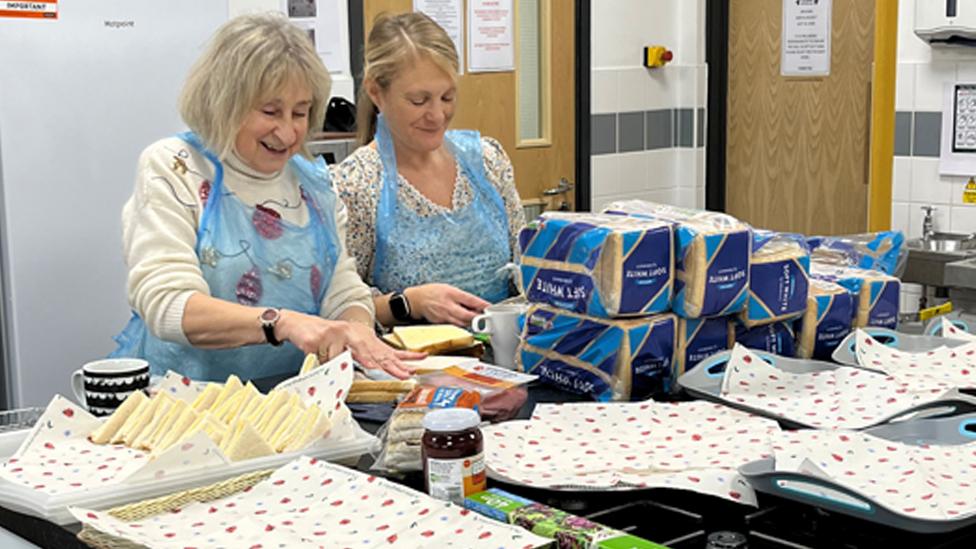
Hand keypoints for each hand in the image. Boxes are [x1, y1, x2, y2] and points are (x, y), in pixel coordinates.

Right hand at [276, 311, 423, 378]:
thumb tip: (377, 368)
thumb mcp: (345, 348)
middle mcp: (354, 333)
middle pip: (377, 351)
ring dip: (369, 360)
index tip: (419, 361)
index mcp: (362, 337)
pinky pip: (333, 352)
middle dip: (392, 365)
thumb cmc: (323, 339)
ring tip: (379, 369)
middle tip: (405, 374)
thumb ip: (360, 357)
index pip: (386, 349)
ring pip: (358, 350)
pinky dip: (340, 359)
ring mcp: (339, 333)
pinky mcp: (324, 337)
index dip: (404, 356)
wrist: (298, 325)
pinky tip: (344, 362)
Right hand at [404, 283, 489, 326]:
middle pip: (467, 315)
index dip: (482, 305)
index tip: (490, 307)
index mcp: (451, 294)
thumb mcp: (449, 289)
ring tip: (477, 320)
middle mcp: (448, 306)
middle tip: (486, 318)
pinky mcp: (441, 324)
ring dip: (471, 322)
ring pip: (462, 323)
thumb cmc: (432, 292)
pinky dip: (461, 325)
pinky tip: (464, 322)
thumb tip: (476, 303)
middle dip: (478, 318)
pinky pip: (455, 326)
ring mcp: (444, 316)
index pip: (470, 300)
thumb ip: (463, 297)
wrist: (415, 300)